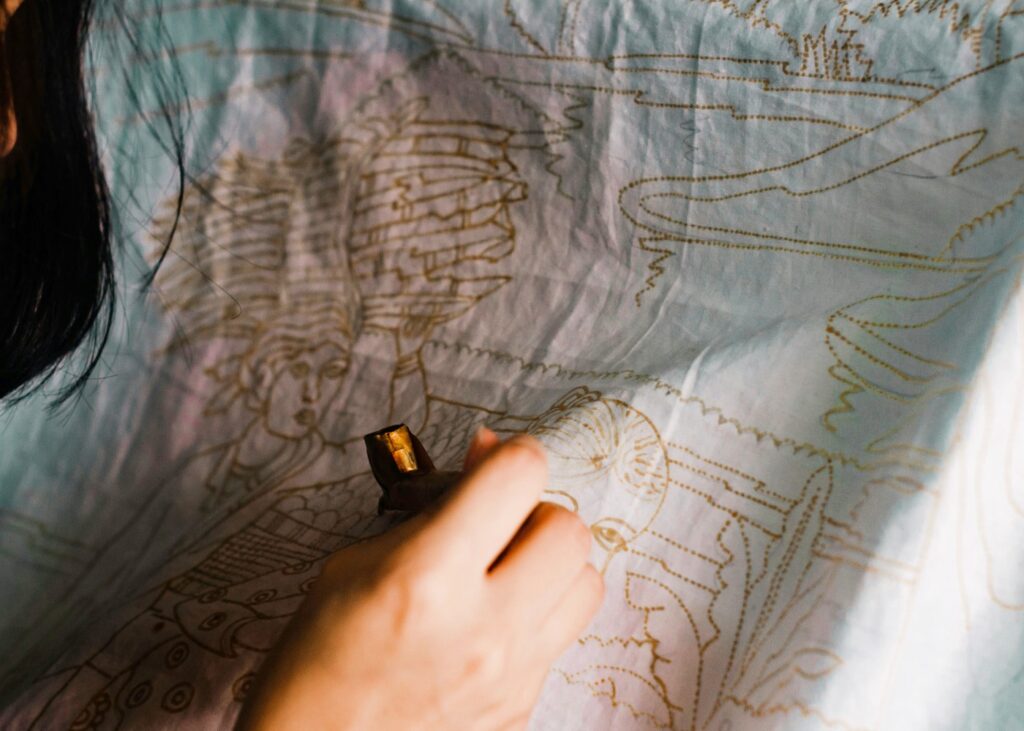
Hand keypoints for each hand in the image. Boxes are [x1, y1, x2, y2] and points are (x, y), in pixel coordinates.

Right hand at [237, 428, 603, 730]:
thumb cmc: (316, 657)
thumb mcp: (355, 563)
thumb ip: (432, 510)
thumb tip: (489, 453)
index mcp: (429, 577)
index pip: (519, 478)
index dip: (511, 455)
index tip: (496, 463)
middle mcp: (484, 627)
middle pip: (570, 530)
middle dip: (536, 512)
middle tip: (497, 526)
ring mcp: (511, 676)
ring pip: (586, 584)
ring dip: (552, 566)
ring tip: (506, 574)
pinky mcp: (522, 708)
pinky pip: (559, 638)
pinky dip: (536, 618)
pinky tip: (490, 626)